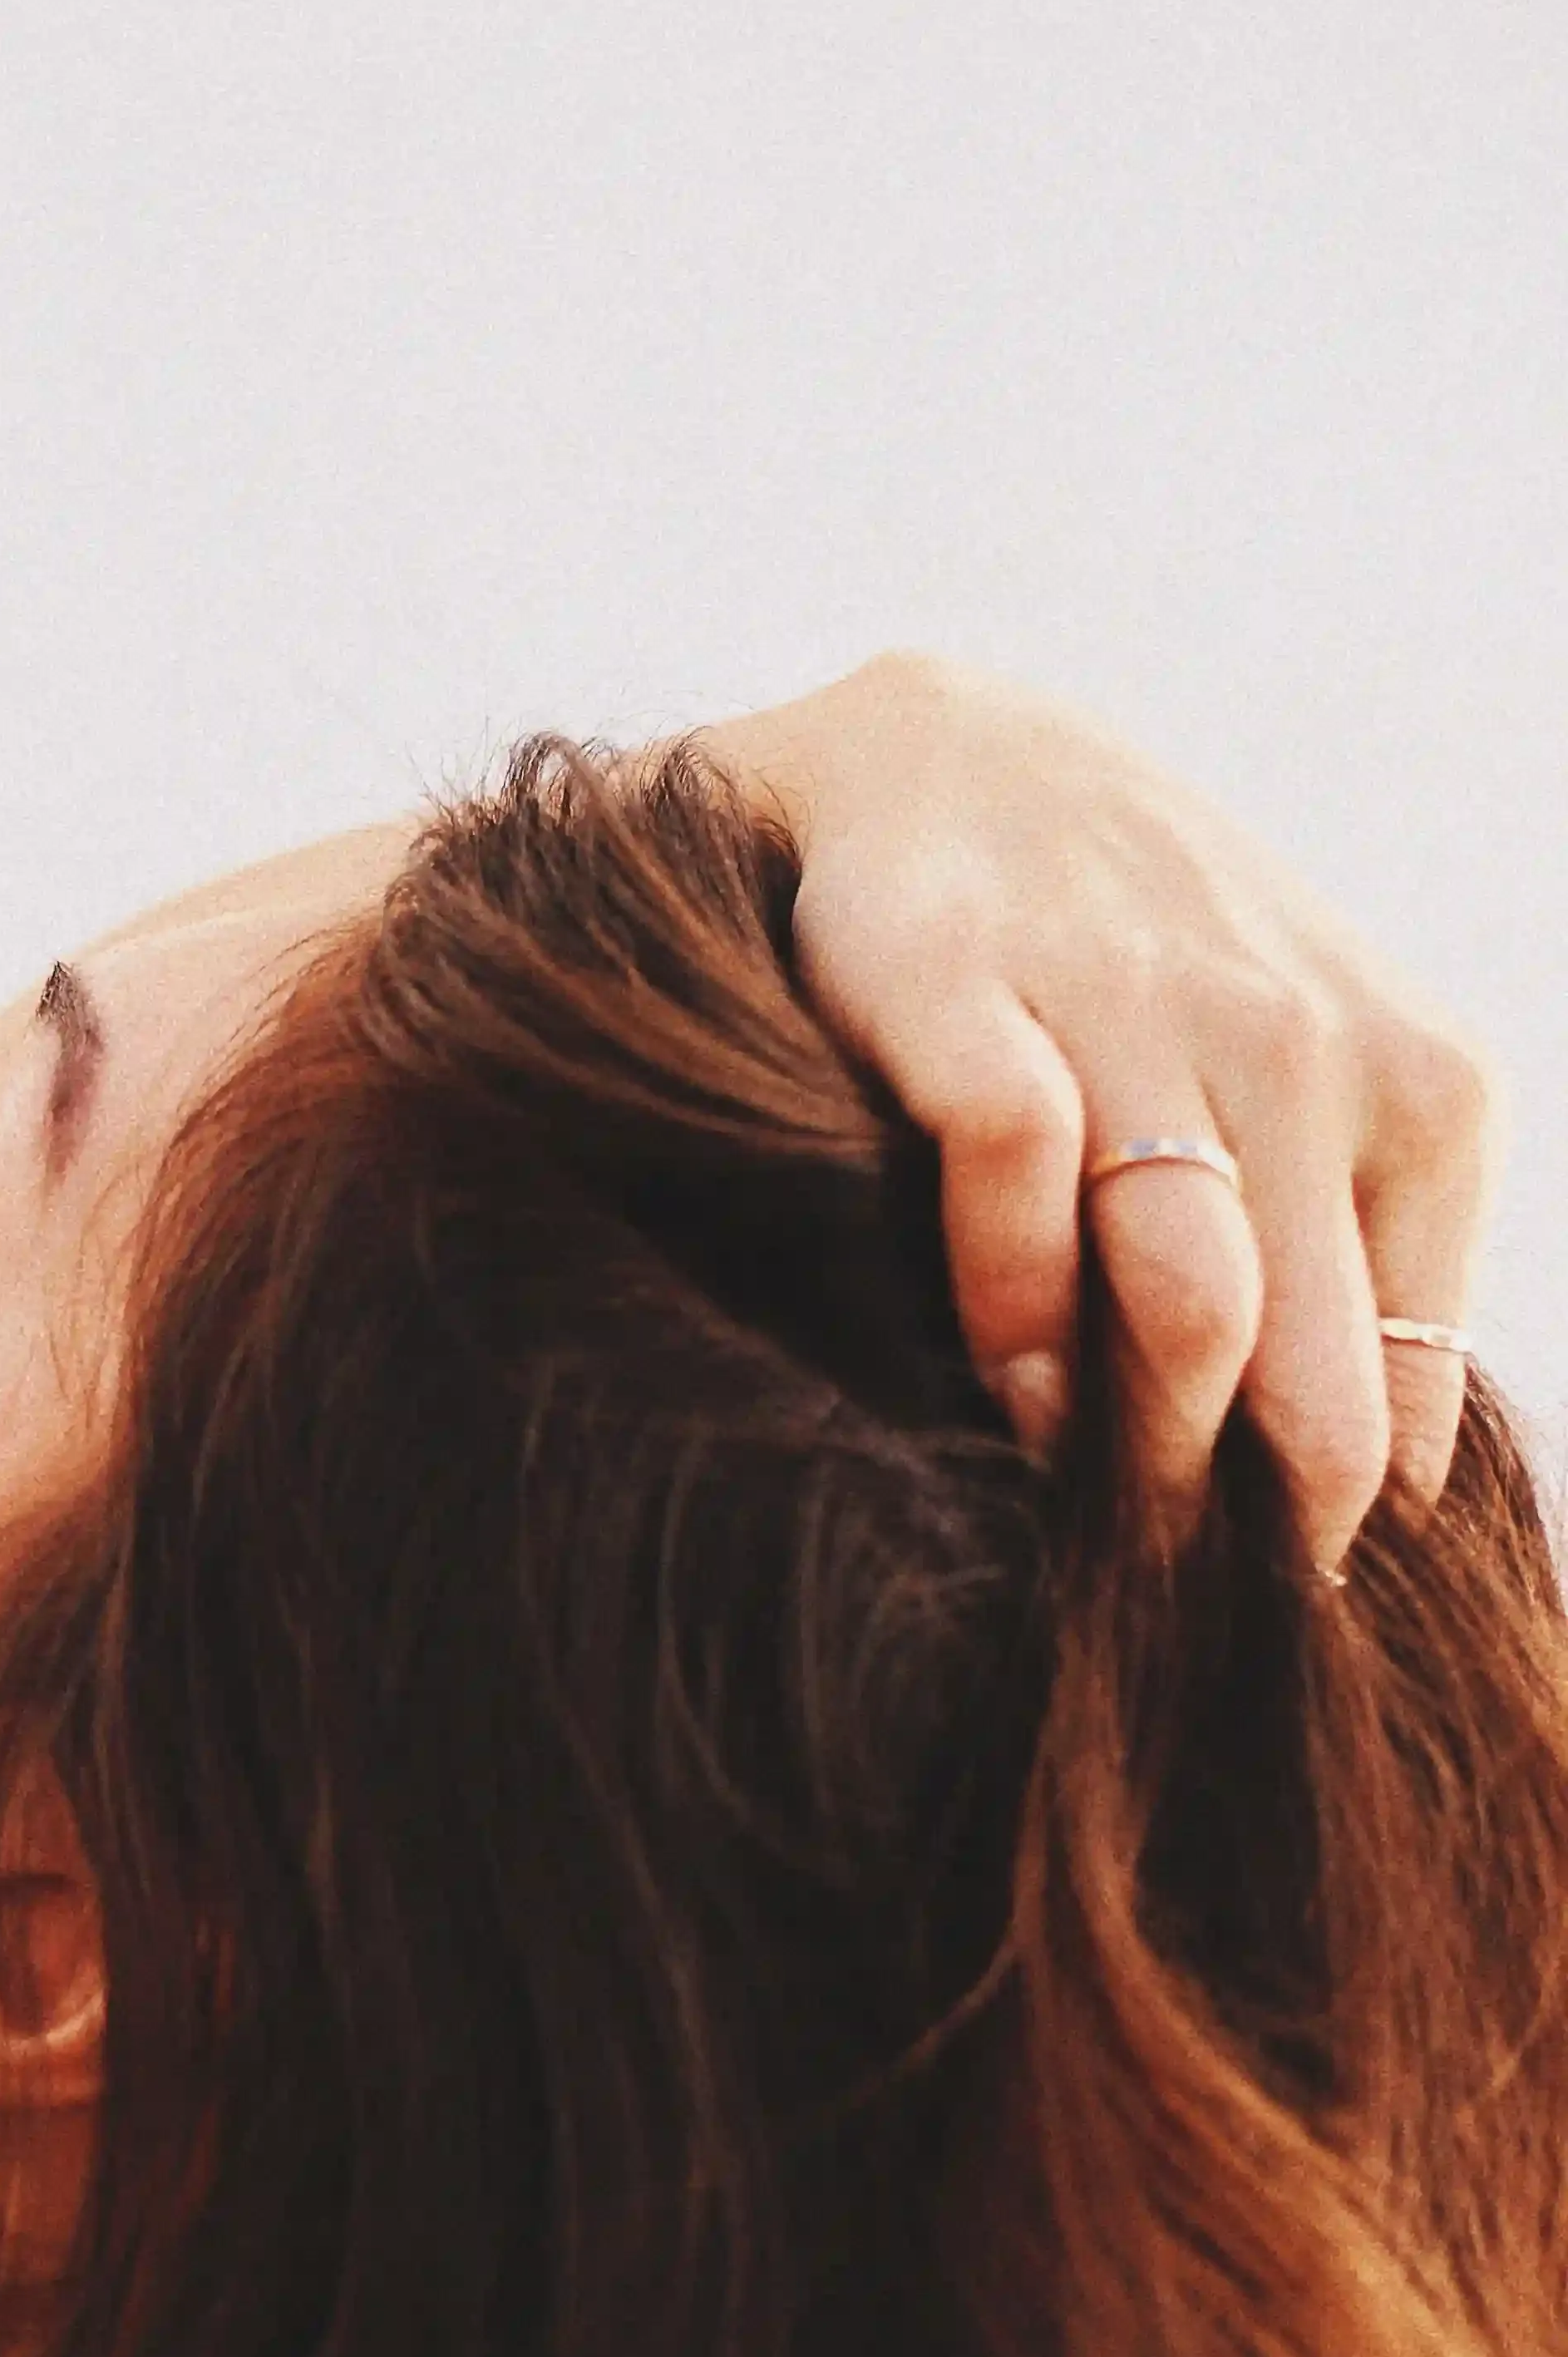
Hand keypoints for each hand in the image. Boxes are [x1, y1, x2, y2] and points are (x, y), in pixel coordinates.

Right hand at [702, 652, 1504, 1573]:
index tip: (1258, 1580)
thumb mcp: (1297, 1090)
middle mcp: (1293, 1039)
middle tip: (1166, 1601)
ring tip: (1077, 1506)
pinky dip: (1004, 1305)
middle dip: (1239, 1522)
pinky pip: (1016, 1175)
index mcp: (1412, 1083)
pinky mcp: (967, 978)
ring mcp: (1132, 1005)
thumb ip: (1343, 1264)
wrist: (944, 755)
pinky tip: (991, 1373)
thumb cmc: (1138, 976)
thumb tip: (1360, 1501)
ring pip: (1188, 1291)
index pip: (1404, 1379)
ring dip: (1129, 1441)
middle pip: (1307, 1371)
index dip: (1331, 1510)